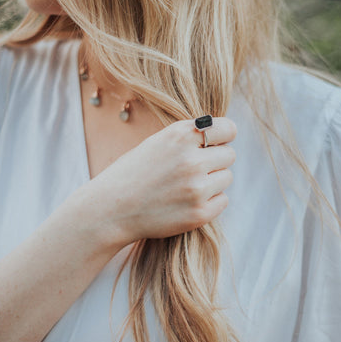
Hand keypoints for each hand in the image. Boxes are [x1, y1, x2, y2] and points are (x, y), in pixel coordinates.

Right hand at [73, 117, 236, 247]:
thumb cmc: (133, 173)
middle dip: (216, 161)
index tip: (217, 143)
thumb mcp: (157, 143)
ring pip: (226, 178)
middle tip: (195, 170)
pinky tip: (187, 202)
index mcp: (180, 135)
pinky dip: (210, 202)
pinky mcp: (199, 213)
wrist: (110, 209)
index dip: (223, 136)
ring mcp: (196, 188)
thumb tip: (224, 134)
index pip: (228, 129)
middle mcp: (191, 160)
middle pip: (229, 155)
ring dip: (213, 182)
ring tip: (186, 186)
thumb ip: (188, 137)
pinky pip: (222, 200)